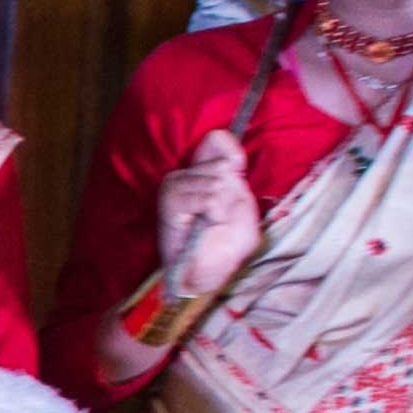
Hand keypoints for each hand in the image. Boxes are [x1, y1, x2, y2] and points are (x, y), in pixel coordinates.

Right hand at [152, 125, 261, 307]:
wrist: (207, 273)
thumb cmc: (224, 243)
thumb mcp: (243, 202)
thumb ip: (236, 174)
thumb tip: (227, 160)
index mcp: (199, 172)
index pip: (216, 139)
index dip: (232, 157)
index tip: (235, 179)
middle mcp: (182, 176)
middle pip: (222, 163)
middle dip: (232, 192)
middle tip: (219, 215)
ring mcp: (173, 188)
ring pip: (217, 181)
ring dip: (224, 207)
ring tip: (212, 223)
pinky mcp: (170, 202)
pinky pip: (209, 196)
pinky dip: (216, 213)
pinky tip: (206, 225)